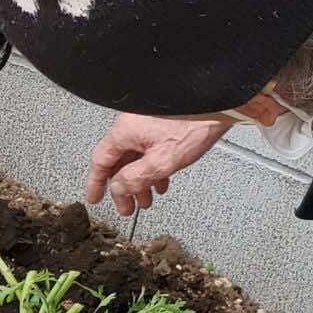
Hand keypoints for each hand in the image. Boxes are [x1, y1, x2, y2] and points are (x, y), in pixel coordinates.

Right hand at [84, 112, 230, 214]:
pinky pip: (148, 150)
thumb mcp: (163, 161)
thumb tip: (119, 189)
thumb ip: (137, 177)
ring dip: (139, 181)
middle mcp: (132, 125)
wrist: (218, 105)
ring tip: (146, 199)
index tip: (95, 197)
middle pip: (119, 162)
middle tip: (126, 206)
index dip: (96, 182)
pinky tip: (160, 180)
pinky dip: (151, 168)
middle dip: (123, 188)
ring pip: (136, 158)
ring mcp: (147, 124)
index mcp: (126, 131)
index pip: (101, 160)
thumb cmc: (194, 124)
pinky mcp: (162, 125)